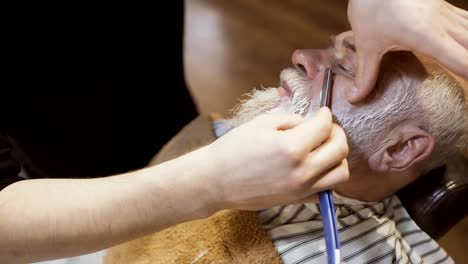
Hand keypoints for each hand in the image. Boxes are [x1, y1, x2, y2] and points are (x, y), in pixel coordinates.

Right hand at [205, 108, 348, 210]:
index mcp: (292, 147)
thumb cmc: (232, 149)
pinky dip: (326, 178)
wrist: (215, 180)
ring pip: (340, 172)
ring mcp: (302, 188)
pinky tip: (313, 168)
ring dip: (337, 157)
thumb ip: (291, 120)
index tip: (322, 112)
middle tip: (326, 128)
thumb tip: (309, 123)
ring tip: (323, 149)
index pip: (325, 126)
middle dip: (337, 133)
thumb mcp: (261, 124)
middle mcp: (302, 170)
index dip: (326, 115)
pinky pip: (326, 190)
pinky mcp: (297, 200)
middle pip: (340, 148)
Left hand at [348, 0, 467, 102]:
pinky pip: (465, 20)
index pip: (461, 61)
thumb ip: (366, 73)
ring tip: (466, 63)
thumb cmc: (371, 5)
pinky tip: (464, 41)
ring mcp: (444, 12)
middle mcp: (442, 24)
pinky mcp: (442, 6)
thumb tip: (356, 98)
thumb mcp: (367, 43)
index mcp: (427, 36)